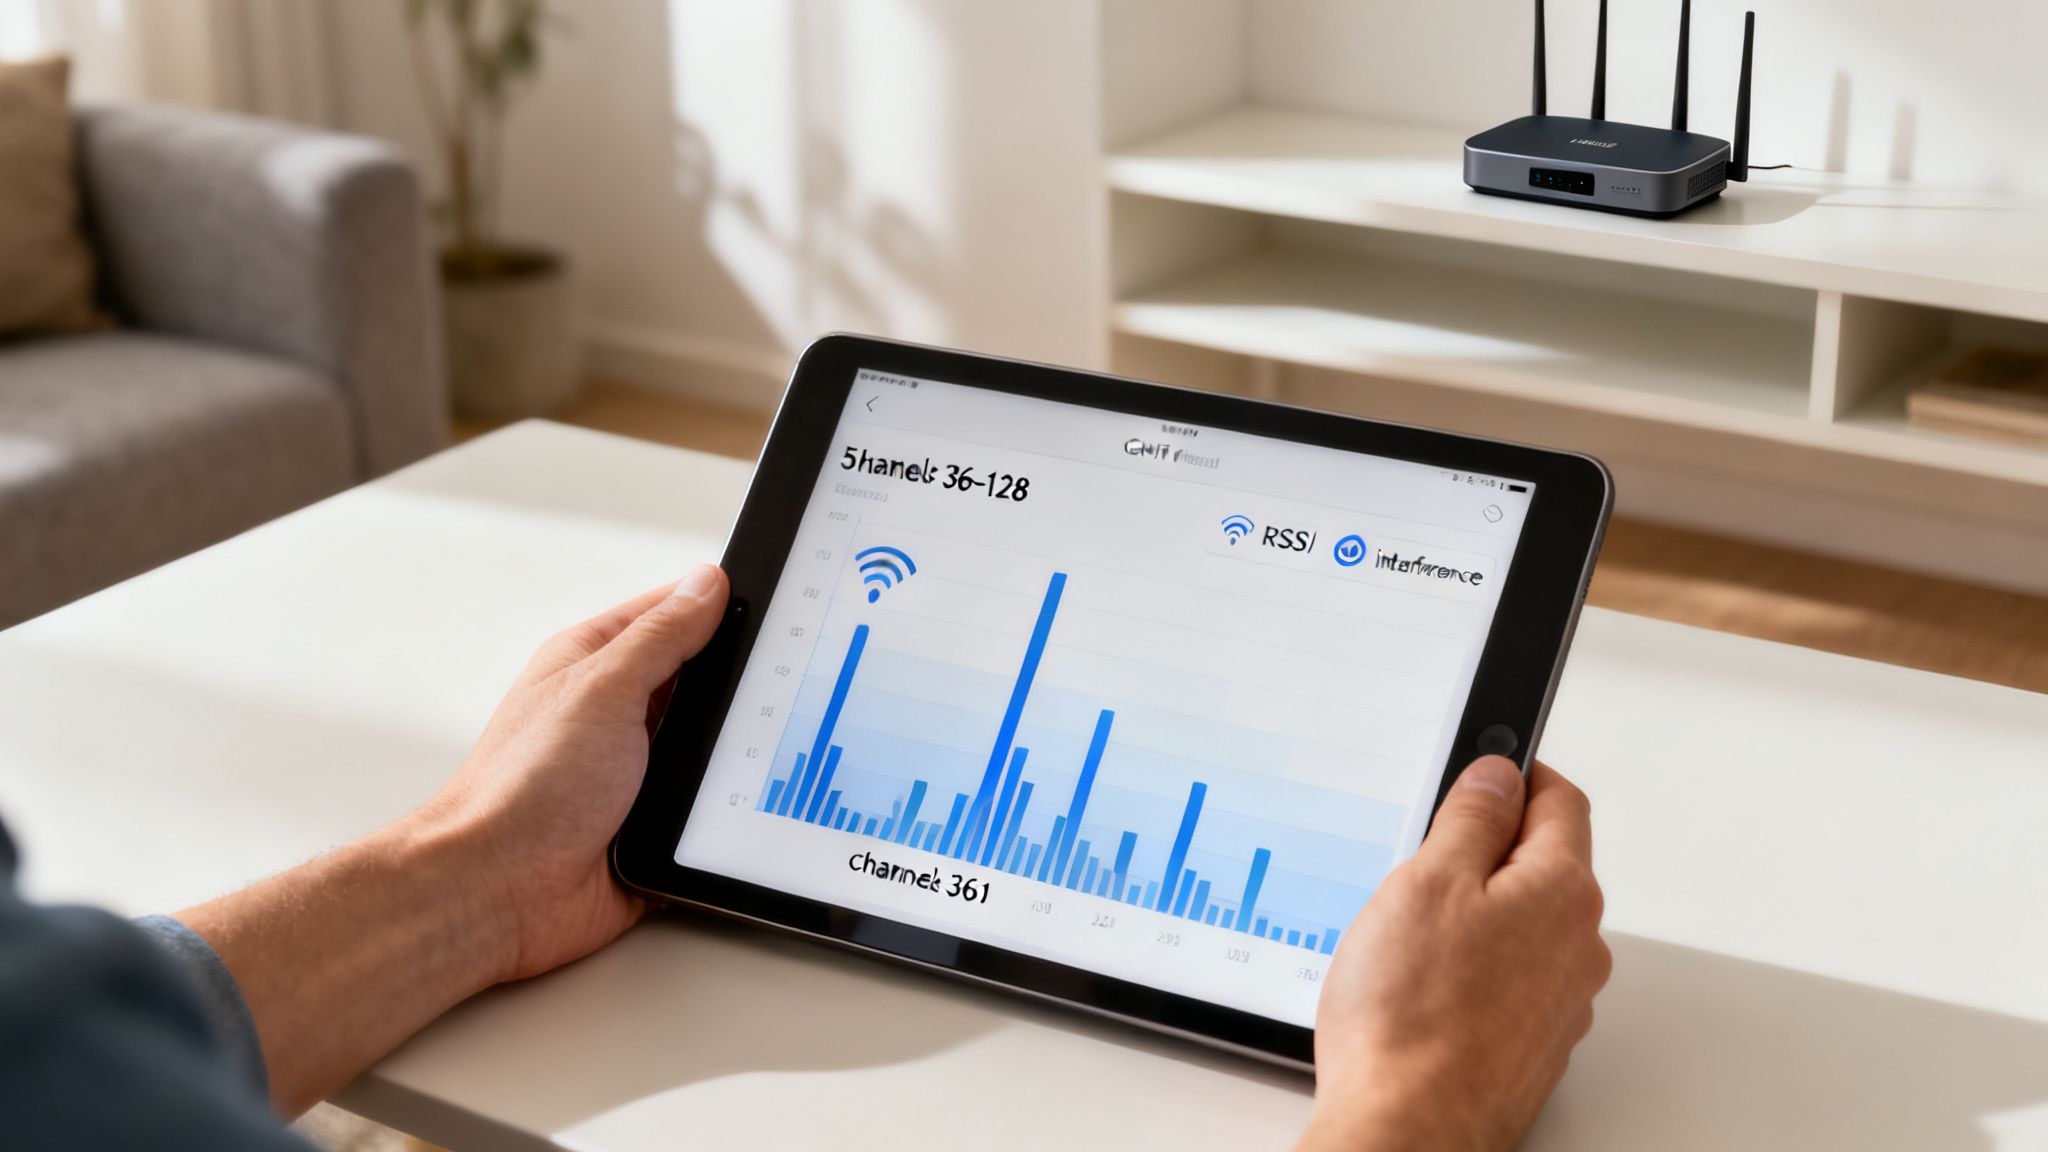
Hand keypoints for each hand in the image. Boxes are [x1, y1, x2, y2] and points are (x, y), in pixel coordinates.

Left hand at [181, 566, 731, 1112]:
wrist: (502, 890)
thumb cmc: (523, 788)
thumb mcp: (603, 689)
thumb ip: (660, 637)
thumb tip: (705, 586)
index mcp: (592, 664)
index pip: (667, 614)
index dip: (715, 606)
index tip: (769, 606)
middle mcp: (613, 713)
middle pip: (698, 681)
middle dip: (733, 686)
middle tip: (773, 682)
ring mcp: (633, 770)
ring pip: (708, 745)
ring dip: (728, 752)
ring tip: (753, 745)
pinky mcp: (651, 824)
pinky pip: (706, 805)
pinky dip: (722, 805)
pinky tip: (740, 800)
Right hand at [1300, 758, 1609, 1151]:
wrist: (1409, 1129)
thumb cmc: (1411, 1017)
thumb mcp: (1426, 882)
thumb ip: (1471, 819)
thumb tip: (1498, 776)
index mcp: (1562, 892)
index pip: (1561, 801)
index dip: (1519, 774)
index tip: (1484, 770)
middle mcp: (1578, 947)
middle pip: (1544, 865)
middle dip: (1488, 851)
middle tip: (1422, 860)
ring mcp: (1561, 1003)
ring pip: (1525, 928)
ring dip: (1480, 916)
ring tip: (1410, 938)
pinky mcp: (1533, 1046)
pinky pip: (1510, 982)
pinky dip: (1475, 972)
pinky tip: (1422, 989)